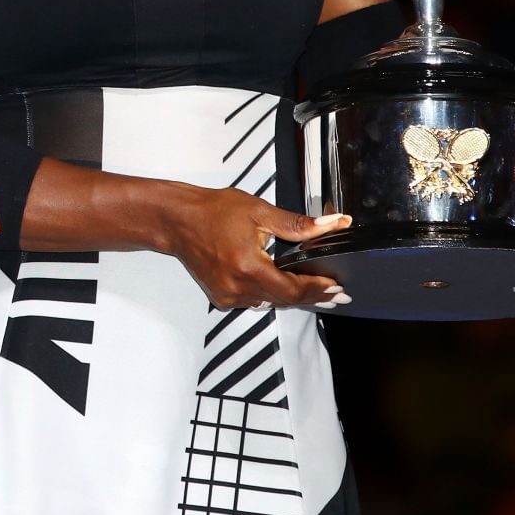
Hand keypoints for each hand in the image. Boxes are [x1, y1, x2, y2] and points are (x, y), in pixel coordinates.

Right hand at [163, 188, 353, 310]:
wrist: (178, 220)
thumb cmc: (213, 211)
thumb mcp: (259, 212)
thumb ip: (298, 224)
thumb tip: (332, 225)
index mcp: (249, 266)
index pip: (294, 289)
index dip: (318, 289)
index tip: (336, 286)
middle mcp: (238, 286)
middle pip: (286, 301)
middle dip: (313, 296)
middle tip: (335, 293)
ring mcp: (228, 295)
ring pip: (271, 303)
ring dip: (292, 297)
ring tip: (314, 291)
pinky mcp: (221, 297)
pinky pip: (254, 302)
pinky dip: (270, 295)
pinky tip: (280, 286)